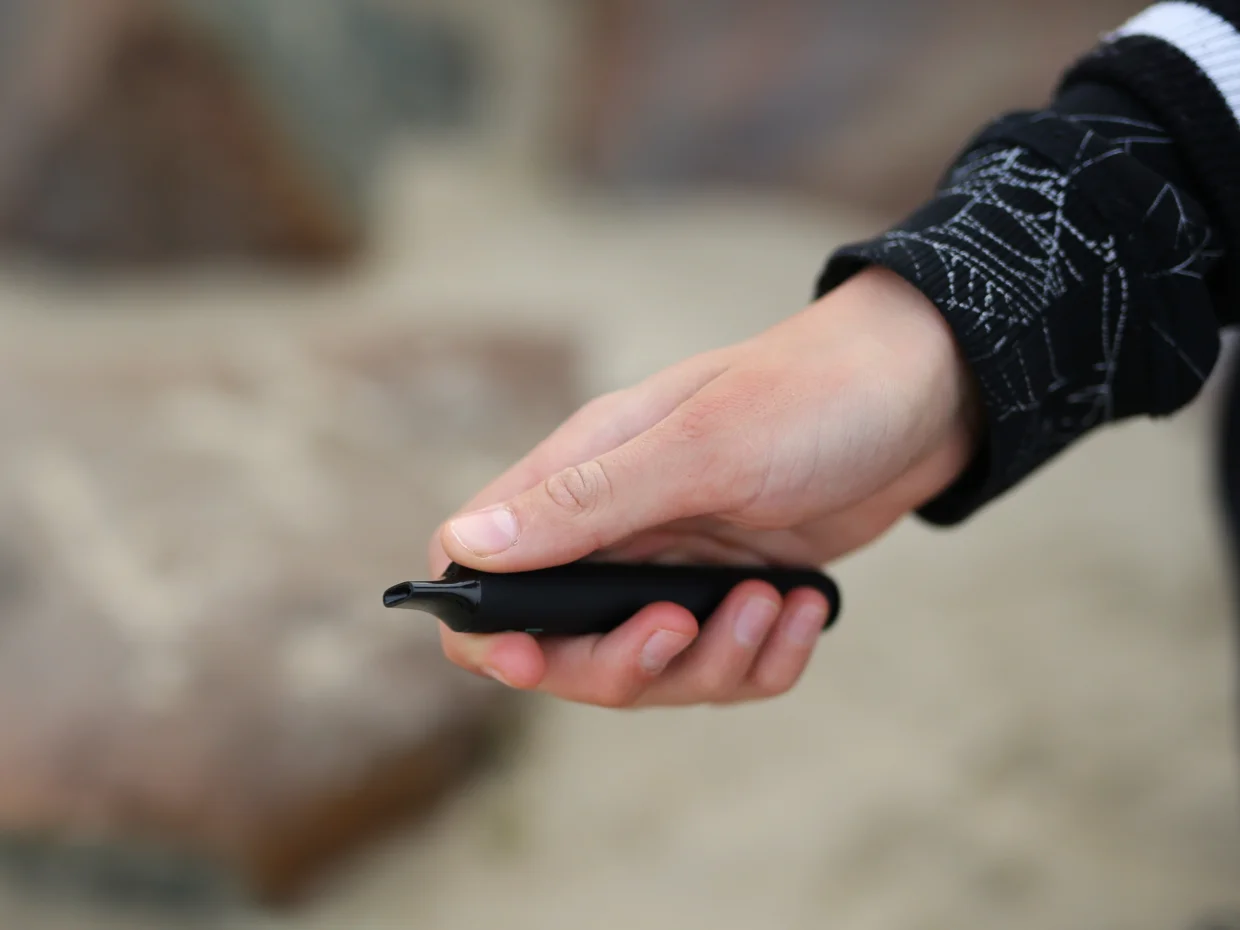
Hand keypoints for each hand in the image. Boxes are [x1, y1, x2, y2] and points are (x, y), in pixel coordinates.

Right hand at [429, 267, 981, 707]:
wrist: (929, 389)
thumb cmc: (811, 396)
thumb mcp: (699, 448)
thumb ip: (583, 503)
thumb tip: (464, 547)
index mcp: (582, 476)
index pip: (482, 568)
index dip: (484, 630)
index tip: (529, 662)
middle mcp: (619, 526)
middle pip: (567, 645)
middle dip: (624, 662)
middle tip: (687, 627)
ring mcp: (679, 562)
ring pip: (653, 667)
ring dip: (712, 660)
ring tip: (770, 604)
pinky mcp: (736, 587)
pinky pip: (725, 663)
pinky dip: (765, 657)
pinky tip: (805, 607)